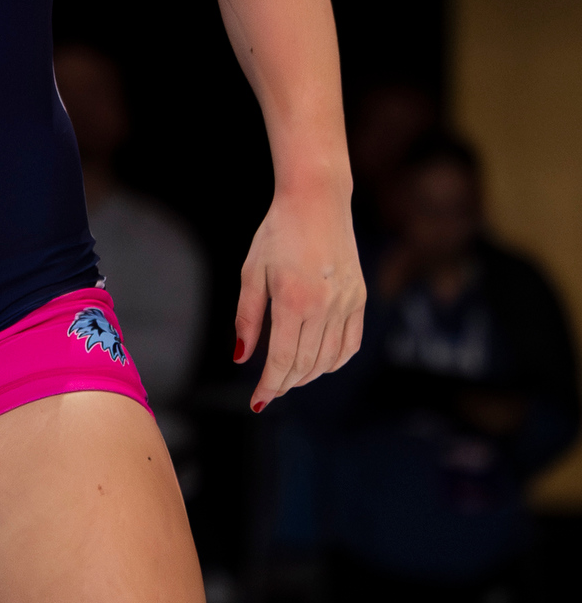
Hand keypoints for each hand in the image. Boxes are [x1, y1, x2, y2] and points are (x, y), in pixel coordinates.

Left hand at [234, 185, 364, 412]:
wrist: (317, 202)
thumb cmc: (276, 234)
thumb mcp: (251, 273)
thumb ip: (247, 318)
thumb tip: (243, 358)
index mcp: (294, 301)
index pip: (283, 359)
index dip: (269, 384)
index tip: (258, 400)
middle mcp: (326, 306)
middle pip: (306, 363)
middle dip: (285, 383)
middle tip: (269, 392)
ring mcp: (348, 302)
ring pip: (330, 358)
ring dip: (308, 376)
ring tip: (289, 380)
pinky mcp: (360, 297)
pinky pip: (352, 342)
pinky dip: (335, 361)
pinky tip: (318, 365)